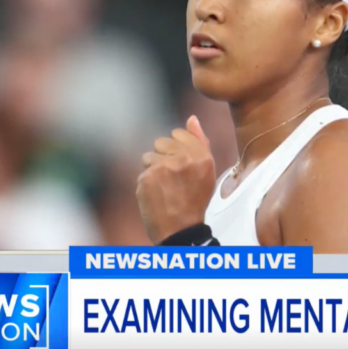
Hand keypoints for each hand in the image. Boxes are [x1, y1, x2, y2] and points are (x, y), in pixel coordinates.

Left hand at [137, 116, 216, 243]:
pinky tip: (156, 195)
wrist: (181, 230)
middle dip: (163, 157)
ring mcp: (164, 167)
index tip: (180, 165)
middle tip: (172, 178)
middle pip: (161, 142)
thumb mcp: (206, 170)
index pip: (179, 133)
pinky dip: (146, 184)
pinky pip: (142, 172)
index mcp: (202, 155)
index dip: (176, 149)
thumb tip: (192, 118)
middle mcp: (184, 158)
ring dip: (153, 170)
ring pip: (148, 157)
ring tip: (164, 187)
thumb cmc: (194, 200)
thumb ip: (200, 142)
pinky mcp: (147, 178)